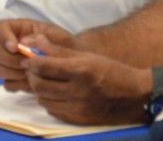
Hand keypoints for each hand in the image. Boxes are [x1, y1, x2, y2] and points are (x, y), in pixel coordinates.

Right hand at [0, 19, 82, 92]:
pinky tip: (31, 83)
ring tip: (30, 74)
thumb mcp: (59, 37)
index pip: (0, 27)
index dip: (3, 37)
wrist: (77, 66)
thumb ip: (42, 37)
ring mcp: (12, 64)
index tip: (16, 47)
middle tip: (26, 64)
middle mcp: (12, 45)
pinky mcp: (17, 79)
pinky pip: (7, 84)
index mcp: (20, 29)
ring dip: (11, 73)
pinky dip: (17, 85)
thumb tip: (24, 41)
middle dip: (9, 59)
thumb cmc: (68, 46)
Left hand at [23, 34, 153, 124]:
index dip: (31, 62)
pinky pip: (53, 111)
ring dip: (40, 90)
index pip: (44, 66)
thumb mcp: (87, 56)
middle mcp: (77, 91)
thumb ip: (59, 51)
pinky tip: (57, 94)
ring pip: (43, 100)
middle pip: (39, 85)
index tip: (28, 59)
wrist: (134, 96)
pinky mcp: (77, 120)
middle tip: (33, 70)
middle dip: (32, 76)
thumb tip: (35, 43)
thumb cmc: (111, 71)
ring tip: (46, 82)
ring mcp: (77, 108)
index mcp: (81, 70)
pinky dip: (50, 102)